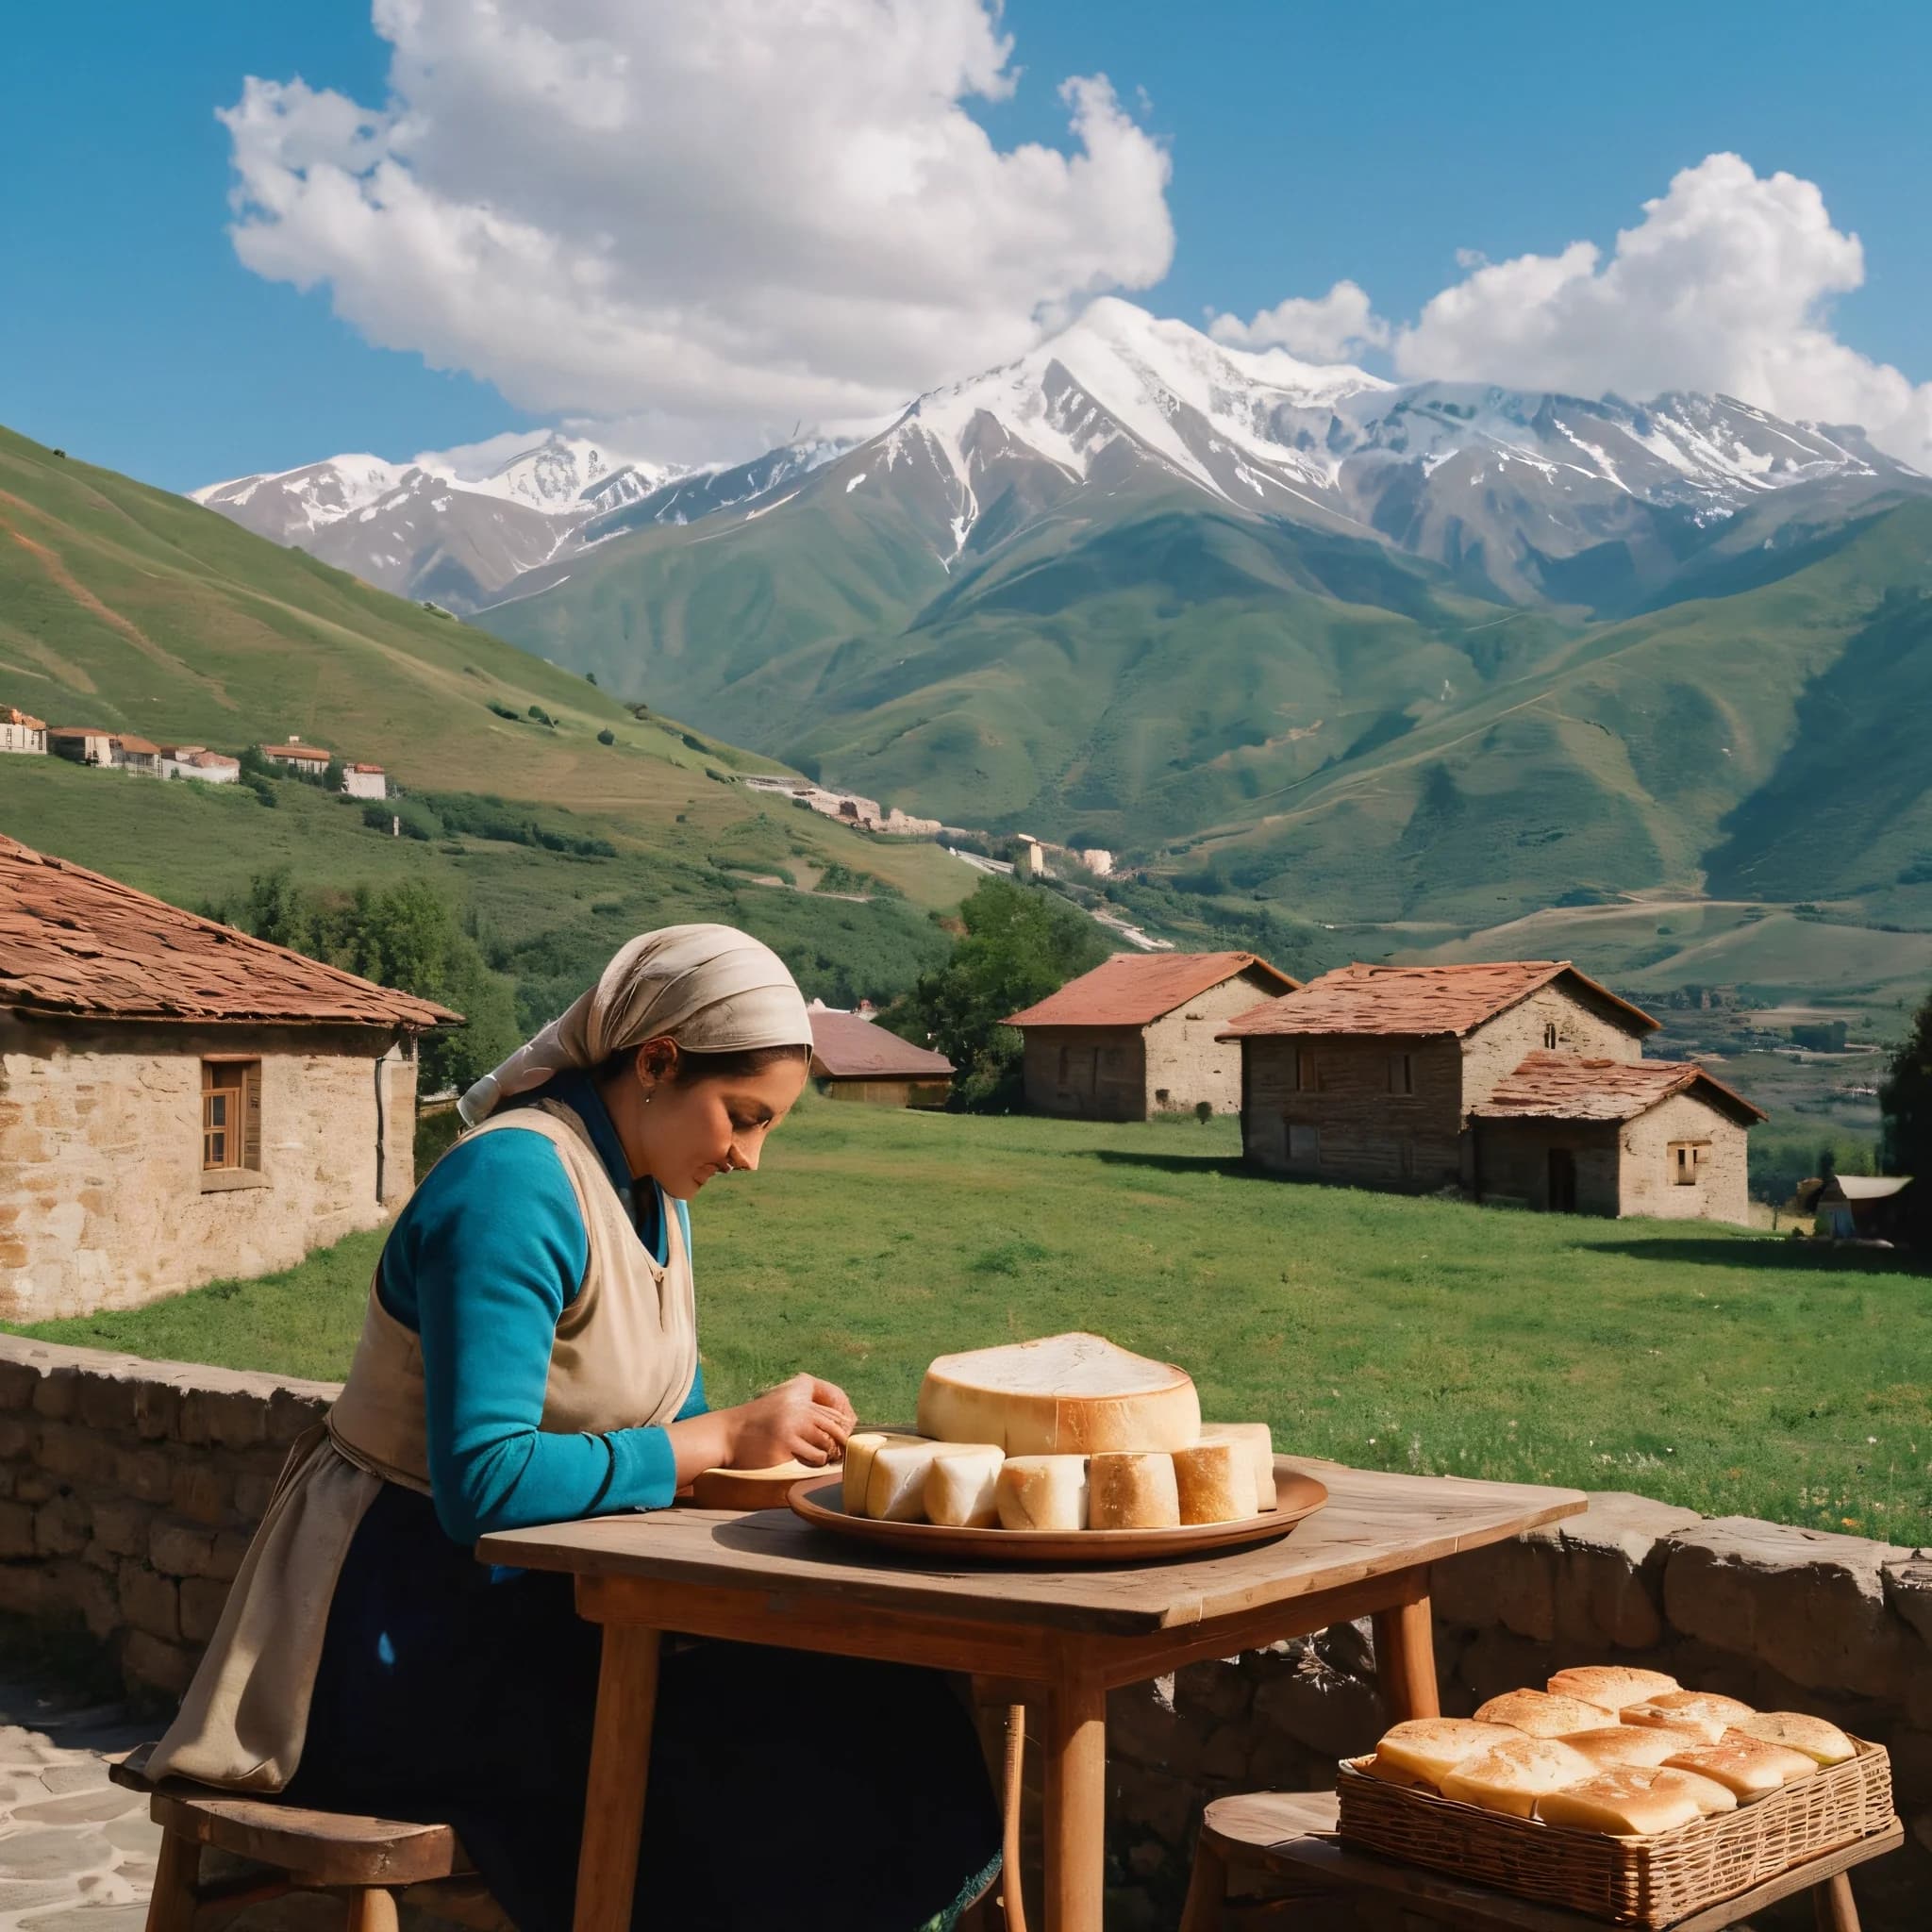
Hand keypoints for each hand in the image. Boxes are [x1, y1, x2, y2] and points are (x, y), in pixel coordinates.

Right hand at [726, 1372, 856, 1468]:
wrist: (726, 1435)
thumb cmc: (757, 1424)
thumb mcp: (782, 1403)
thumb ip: (808, 1408)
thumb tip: (844, 1423)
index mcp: (798, 1390)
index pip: (835, 1408)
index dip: (843, 1426)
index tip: (840, 1438)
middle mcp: (797, 1405)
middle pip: (836, 1426)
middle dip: (839, 1442)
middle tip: (835, 1453)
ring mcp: (792, 1424)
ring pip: (828, 1442)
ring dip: (827, 1454)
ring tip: (817, 1457)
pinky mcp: (786, 1445)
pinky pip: (815, 1456)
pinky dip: (815, 1462)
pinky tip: (803, 1461)